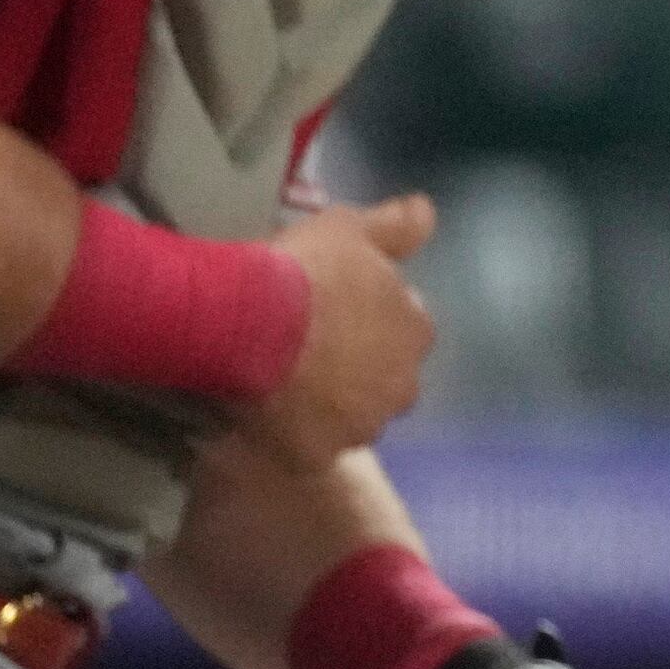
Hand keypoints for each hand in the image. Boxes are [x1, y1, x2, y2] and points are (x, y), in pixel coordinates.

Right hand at [256, 192, 438, 465]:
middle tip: (307, 350)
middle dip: (356, 369)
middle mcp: (401, 386)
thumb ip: (395, 226)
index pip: (405, 330)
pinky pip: (307, 450)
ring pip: (349, 419)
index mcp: (415, 332)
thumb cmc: (300, 270)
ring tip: (281, 384)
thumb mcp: (349, 228)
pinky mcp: (317, 457)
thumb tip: (428, 211)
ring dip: (328, 406)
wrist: (241, 321)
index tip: (332, 310)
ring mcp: (360, 426)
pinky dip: (291, 437)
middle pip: (383, 380)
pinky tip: (264, 417)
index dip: (369, 319)